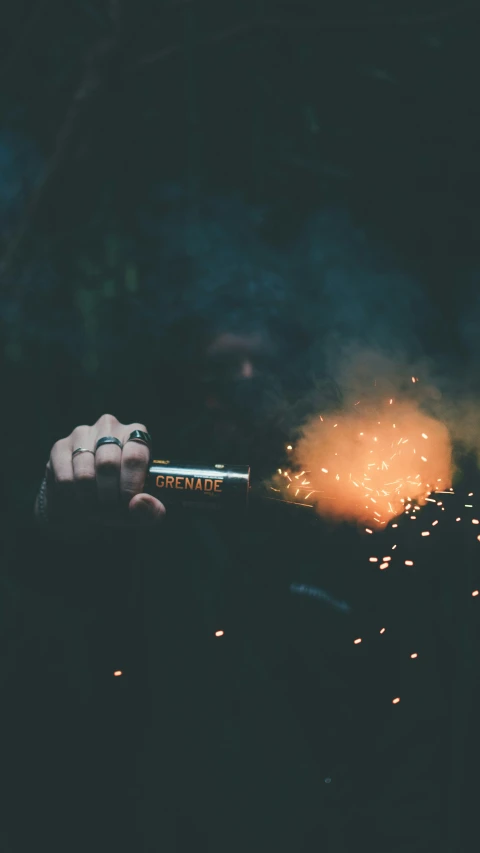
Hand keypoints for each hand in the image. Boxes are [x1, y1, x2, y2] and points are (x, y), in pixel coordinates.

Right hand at [34, 413, 164, 536]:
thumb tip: (137, 503)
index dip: (131, 484)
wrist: (87, 502)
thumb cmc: (122, 500)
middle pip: (108, 463)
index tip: (128, 504)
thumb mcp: (144, 509)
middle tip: (109, 508)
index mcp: (136, 434)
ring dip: (90, 498)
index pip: (135, 455)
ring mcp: (82, 433)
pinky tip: (79, 499)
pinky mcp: (59, 447)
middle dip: (109, 495)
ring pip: (85, 472)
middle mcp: (109, 427)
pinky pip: (65, 478)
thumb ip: (152, 511)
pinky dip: (73, 497)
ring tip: (94, 507)